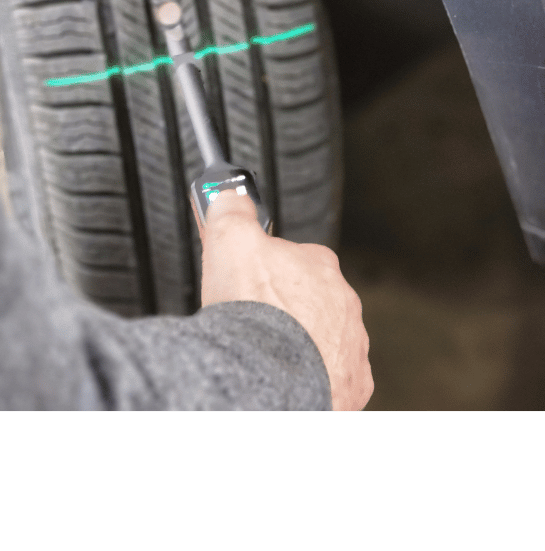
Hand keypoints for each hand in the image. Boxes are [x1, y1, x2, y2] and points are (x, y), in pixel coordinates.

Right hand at [199, 190, 372, 410]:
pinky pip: (331, 377)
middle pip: (311, 298)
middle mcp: (343, 305)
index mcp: (320, 266)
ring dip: (299, 342)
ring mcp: (350, 347)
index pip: (296, 255)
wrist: (268, 378)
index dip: (266, 264)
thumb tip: (230, 194)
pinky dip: (310, 376)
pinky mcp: (350, 386)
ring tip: (264, 351)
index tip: (248, 274)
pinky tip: (284, 376)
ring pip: (323, 338)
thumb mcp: (229, 239)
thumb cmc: (253, 313)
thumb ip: (231, 210)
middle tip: (251, 316)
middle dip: (285, 306)